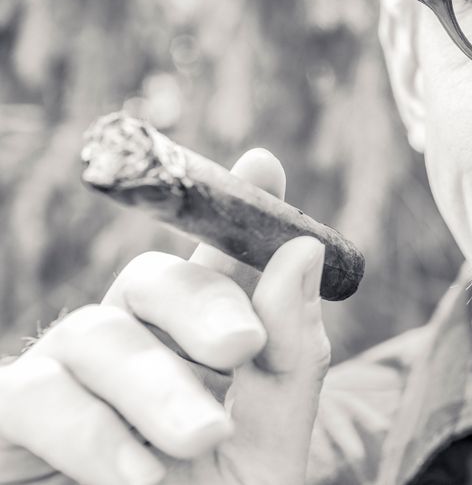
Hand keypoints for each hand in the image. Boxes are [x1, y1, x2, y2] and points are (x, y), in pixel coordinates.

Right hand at [0, 149, 331, 484]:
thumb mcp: (267, 450)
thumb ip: (287, 358)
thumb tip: (296, 250)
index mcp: (195, 349)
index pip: (213, 267)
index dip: (233, 210)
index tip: (266, 164)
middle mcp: (128, 350)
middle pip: (152, 281)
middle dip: (200, 305)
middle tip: (241, 350)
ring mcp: (64, 381)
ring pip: (99, 336)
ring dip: (155, 387)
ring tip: (202, 444)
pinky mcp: (8, 424)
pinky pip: (34, 398)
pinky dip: (90, 432)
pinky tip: (138, 474)